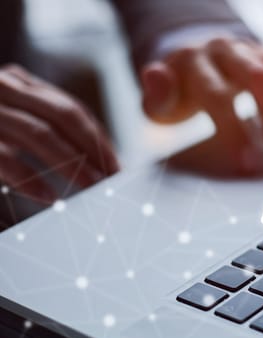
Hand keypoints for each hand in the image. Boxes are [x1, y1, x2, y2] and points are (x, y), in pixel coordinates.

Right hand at [0, 64, 118, 202]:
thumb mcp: (10, 114)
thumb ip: (41, 126)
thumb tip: (90, 161)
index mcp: (18, 83)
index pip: (71, 109)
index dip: (98, 138)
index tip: (117, 165)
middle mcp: (3, 88)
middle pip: (63, 116)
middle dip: (93, 149)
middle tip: (111, 180)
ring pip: (38, 133)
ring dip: (70, 164)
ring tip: (91, 189)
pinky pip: (2, 154)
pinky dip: (28, 177)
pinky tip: (49, 196)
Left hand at [140, 37, 262, 174]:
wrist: (196, 61)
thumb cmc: (179, 92)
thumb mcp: (158, 99)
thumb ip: (155, 95)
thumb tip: (155, 77)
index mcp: (194, 62)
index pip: (220, 96)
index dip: (236, 131)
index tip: (249, 162)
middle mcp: (228, 50)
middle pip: (260, 79)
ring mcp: (254, 49)